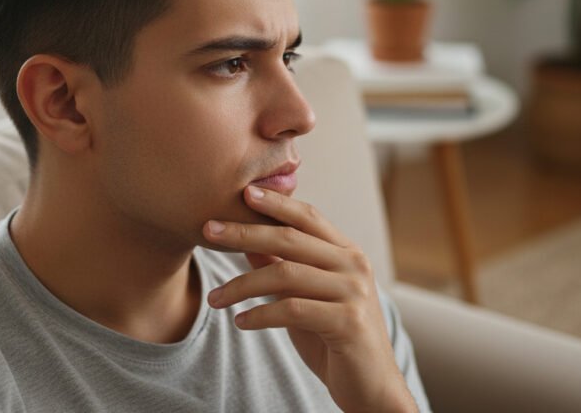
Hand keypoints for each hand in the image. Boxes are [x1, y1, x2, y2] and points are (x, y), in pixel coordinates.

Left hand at [203, 185, 416, 412]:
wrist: (372, 386)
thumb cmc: (336, 340)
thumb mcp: (306, 298)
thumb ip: (285, 268)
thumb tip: (249, 242)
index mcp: (347, 253)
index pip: (308, 217)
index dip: (276, 203)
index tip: (243, 193)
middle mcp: (354, 265)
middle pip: (290, 239)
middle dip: (245, 233)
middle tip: (208, 230)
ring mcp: (354, 292)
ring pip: (285, 275)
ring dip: (241, 285)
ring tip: (214, 298)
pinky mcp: (348, 322)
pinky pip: (292, 310)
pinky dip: (260, 314)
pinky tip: (240, 321)